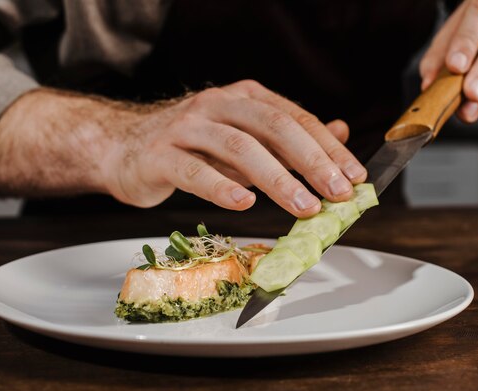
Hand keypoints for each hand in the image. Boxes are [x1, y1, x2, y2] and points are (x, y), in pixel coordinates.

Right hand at [0, 81, 365, 217]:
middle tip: (338, 192)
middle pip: (272, 127)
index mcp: (243, 98)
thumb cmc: (188, 146)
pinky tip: (244, 205)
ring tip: (304, 206)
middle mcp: (217, 105)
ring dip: (276, 179)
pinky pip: (194, 170)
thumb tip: (340, 134)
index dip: (328, 147)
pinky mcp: (159, 155)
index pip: (295, 118)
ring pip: (238, 148)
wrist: (122, 146)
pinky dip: (221, 187)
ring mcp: (186, 127)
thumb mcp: (243, 137)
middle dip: (311, 161)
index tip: (355, 176)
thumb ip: (287, 137)